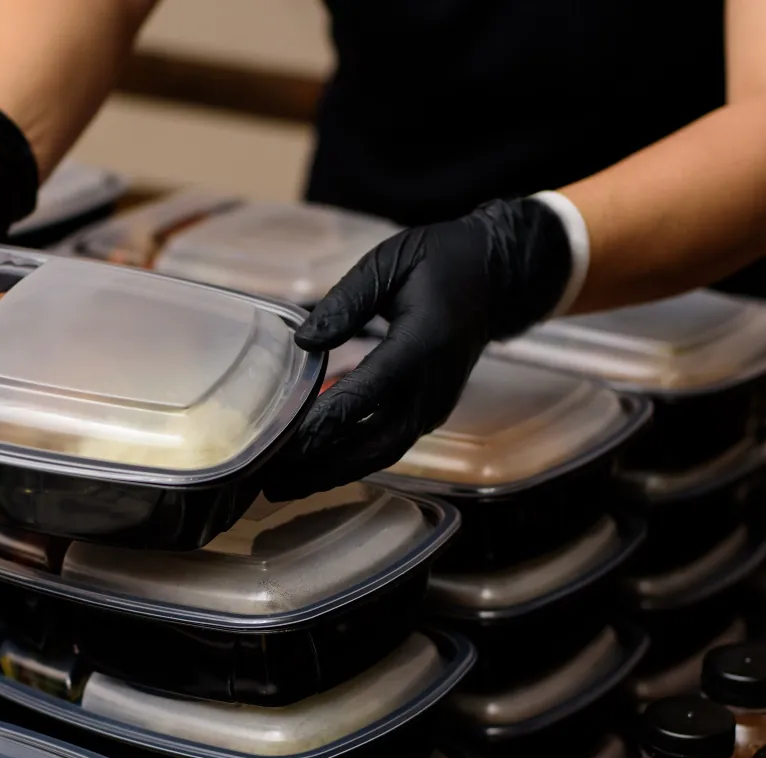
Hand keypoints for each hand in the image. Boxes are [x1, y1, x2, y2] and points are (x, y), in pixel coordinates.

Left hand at [262, 197, 574, 500]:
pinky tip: (311, 467)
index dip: (325, 423)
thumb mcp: (389, 262)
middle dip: (322, 467)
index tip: (285, 443)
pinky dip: (349, 460)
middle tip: (272, 483)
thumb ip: (346, 301)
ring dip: (332, 474)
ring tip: (283, 486)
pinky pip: (386, 446)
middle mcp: (431, 389)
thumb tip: (304, 341)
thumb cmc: (440, 263)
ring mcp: (433, 407)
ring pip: (380, 455)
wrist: (494, 281)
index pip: (367, 395)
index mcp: (421, 346)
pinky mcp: (427, 415)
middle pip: (374, 445)